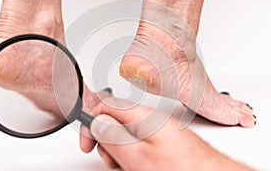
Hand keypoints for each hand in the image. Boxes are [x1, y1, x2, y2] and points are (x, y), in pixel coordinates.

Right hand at [80, 97, 251, 170]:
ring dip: (122, 152)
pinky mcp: (164, 141)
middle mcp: (151, 119)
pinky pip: (141, 144)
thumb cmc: (183, 169)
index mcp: (143, 116)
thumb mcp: (139, 157)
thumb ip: (114, 137)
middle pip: (116, 122)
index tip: (87, 142)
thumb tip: (97, 122)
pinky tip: (142, 167)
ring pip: (128, 136)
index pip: (107, 105)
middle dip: (108, 142)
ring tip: (131, 167)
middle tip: (114, 160)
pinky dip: (136, 156)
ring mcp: (158, 130)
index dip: (91, 122)